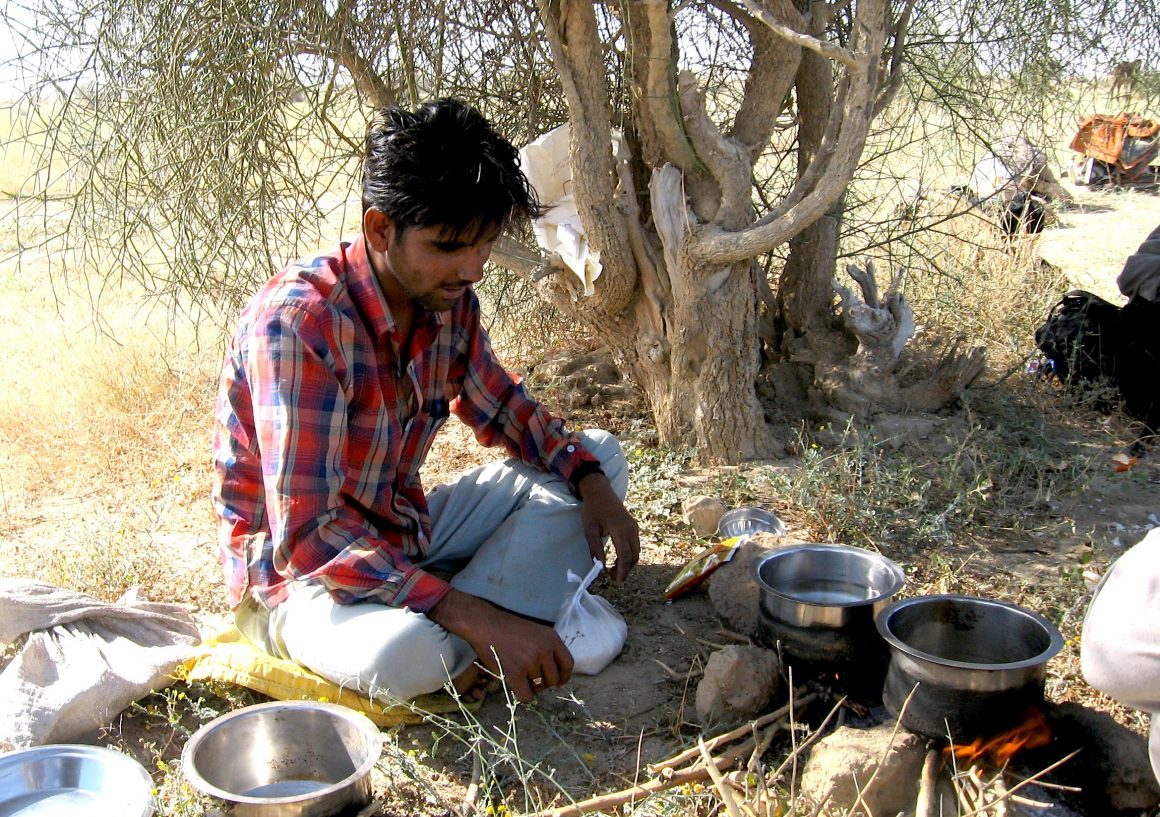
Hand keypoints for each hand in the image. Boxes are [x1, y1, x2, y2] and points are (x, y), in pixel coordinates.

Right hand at [429, 588, 573, 701]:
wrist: (485, 624)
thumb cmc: (508, 627)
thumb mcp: (536, 630)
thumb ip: (547, 647)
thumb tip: (555, 672)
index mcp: (552, 638)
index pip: (568, 663)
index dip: (564, 676)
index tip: (559, 682)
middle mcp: (544, 650)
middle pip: (553, 679)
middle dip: (544, 682)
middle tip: (532, 678)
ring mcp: (530, 662)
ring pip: (538, 688)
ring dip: (530, 686)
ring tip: (519, 675)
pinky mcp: (515, 673)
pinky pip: (526, 696)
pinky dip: (522, 695)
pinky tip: (515, 686)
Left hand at [576, 472, 639, 583]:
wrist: (599, 490)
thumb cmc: (592, 509)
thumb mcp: (590, 529)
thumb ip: (595, 549)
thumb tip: (599, 567)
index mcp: (620, 530)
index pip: (625, 556)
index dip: (621, 571)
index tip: (615, 582)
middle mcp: (631, 529)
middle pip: (634, 557)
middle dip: (625, 570)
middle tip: (614, 579)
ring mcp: (634, 527)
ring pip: (636, 552)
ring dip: (628, 564)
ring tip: (614, 571)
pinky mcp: (633, 526)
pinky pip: (634, 545)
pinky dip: (629, 555)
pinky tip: (618, 560)